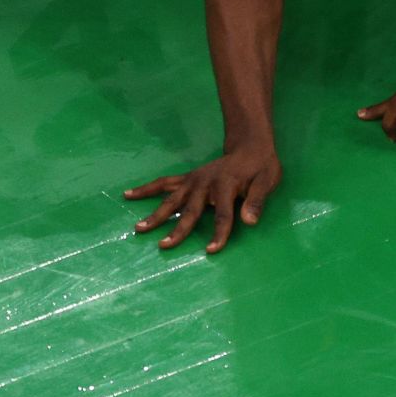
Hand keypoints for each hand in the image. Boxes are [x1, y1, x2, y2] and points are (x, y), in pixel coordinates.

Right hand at [125, 141, 280, 253]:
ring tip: (139, 228)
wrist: (250, 146)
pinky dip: (146, 188)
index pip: (224, 214)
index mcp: (227, 186)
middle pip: (191, 210)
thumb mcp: (267, 181)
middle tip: (164, 245)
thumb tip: (249, 222)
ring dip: (156, 213)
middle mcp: (206, 183)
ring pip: (172, 199)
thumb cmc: (260, 168)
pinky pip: (163, 183)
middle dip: (178, 228)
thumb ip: (257, 201)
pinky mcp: (187, 178)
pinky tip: (128, 194)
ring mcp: (194, 180)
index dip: (219, 233)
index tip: (211, 250)